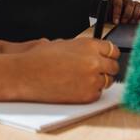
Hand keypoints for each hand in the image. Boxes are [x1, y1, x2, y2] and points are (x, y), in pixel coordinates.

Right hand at [0, 37, 118, 103]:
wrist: (25, 74)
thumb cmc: (39, 58)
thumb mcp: (63, 44)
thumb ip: (82, 48)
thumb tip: (94, 53)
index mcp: (89, 45)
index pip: (113, 51)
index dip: (109, 56)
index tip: (106, 60)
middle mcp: (94, 61)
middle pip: (114, 67)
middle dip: (106, 70)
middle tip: (96, 73)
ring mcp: (92, 79)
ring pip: (107, 82)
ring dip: (98, 82)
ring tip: (81, 80)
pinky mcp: (87, 95)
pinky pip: (97, 95)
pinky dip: (89, 93)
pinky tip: (75, 88)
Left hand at [106, 0, 139, 24]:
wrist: (112, 12)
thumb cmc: (109, 13)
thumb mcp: (105, 13)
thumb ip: (107, 15)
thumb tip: (111, 21)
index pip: (118, 2)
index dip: (117, 12)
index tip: (115, 22)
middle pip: (130, 4)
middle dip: (127, 15)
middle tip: (123, 22)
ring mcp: (133, 3)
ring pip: (138, 6)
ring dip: (135, 16)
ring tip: (130, 22)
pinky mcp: (139, 9)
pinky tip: (138, 21)